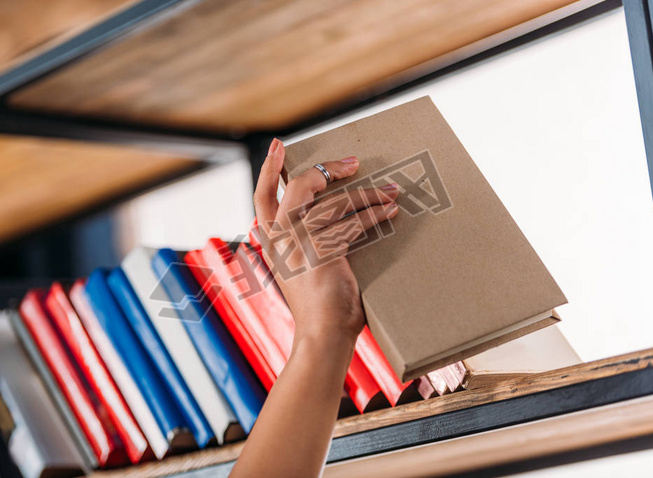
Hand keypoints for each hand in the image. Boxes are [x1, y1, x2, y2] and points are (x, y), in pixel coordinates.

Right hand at [253, 138, 399, 345]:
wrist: (321, 335)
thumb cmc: (317, 304)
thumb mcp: (297, 269)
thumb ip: (299, 243)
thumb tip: (326, 215)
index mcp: (271, 241)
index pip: (262, 196)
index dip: (268, 168)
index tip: (278, 145)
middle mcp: (279, 239)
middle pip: (300, 186)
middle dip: (328, 169)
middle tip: (353, 163)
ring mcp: (298, 245)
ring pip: (335, 203)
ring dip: (367, 194)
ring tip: (390, 192)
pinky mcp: (320, 253)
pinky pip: (352, 223)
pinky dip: (375, 215)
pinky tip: (389, 212)